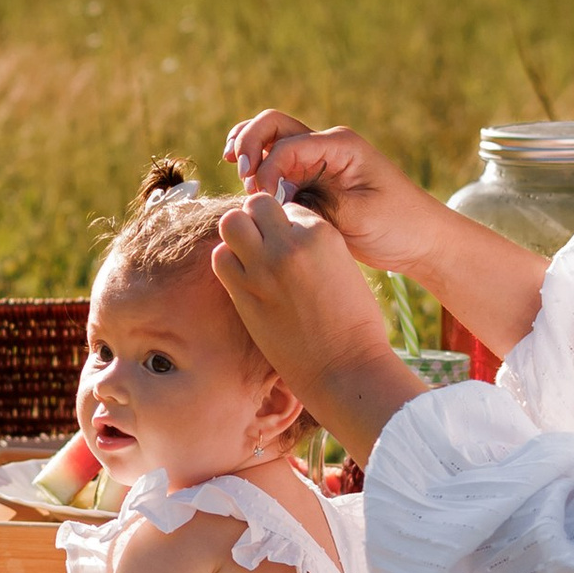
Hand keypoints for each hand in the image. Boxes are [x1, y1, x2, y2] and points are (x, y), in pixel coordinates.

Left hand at [212, 190, 421, 456]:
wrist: (345, 367)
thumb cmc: (353, 320)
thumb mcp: (342, 265)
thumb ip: (312, 244)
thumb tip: (283, 232)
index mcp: (321, 233)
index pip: (288, 206)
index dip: (287, 223)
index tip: (292, 244)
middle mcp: (289, 244)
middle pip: (255, 204)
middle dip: (257, 218)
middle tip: (265, 242)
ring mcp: (263, 269)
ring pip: (230, 224)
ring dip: (238, 236)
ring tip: (252, 256)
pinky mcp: (245, 295)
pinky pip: (220, 259)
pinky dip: (229, 262)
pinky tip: (246, 277)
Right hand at [222, 110, 451, 279]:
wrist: (422, 240)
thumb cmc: (399, 224)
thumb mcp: (360, 215)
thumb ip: (317, 204)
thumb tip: (276, 201)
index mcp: (340, 144)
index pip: (286, 146)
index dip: (267, 171)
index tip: (265, 201)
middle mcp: (326, 146)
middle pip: (271, 126)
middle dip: (248, 145)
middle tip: (240, 176)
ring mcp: (318, 163)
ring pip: (270, 143)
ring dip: (249, 153)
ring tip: (236, 173)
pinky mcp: (313, 184)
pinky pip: (277, 169)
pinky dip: (258, 172)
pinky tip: (248, 187)